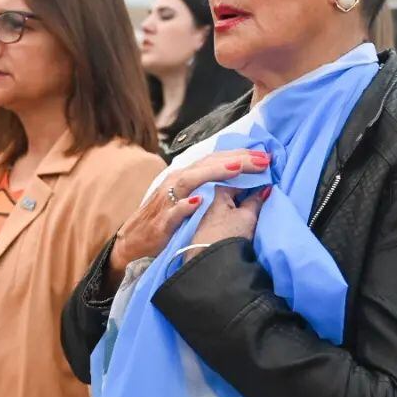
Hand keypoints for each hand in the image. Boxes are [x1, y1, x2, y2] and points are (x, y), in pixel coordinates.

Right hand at [106, 149, 270, 288]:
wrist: (133, 240)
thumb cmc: (164, 217)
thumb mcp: (188, 198)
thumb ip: (210, 188)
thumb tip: (240, 180)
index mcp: (186, 177)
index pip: (215, 160)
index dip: (239, 157)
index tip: (264, 156)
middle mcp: (177, 183)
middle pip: (207, 165)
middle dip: (235, 161)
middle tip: (261, 159)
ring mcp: (168, 201)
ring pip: (191, 181)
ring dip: (213, 174)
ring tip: (237, 169)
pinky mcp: (161, 222)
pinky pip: (173, 212)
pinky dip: (185, 206)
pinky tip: (198, 202)